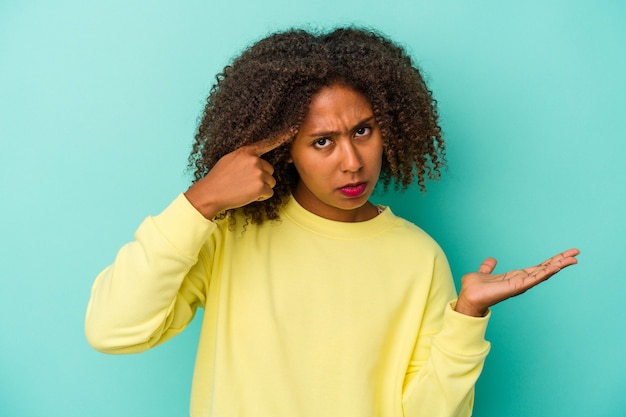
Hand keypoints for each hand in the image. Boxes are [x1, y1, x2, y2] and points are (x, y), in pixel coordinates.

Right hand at [184, 133, 291, 218]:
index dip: (282, 135)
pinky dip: (261, 197)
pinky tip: (247, 195)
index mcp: (247, 151)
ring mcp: (258, 173)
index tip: (294, 128)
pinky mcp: (260, 187)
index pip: (267, 142)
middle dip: (261, 178)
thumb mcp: (230, 159)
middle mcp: (255, 160)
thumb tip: (257, 158)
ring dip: (261, 188)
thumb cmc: (218, 178)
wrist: (210, 193)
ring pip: (271, 182)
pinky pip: (269, 193)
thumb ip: (245, 157)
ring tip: (245, 189)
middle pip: (270, 170)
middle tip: (245, 183)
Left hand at [454, 248, 579, 316]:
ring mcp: (520, 285)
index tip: (565, 255)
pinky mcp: (516, 287)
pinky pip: (534, 279)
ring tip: (573, 259)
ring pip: (543, 273)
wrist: (467, 297)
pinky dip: (545, 273)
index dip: (551, 261)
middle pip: (545, 269)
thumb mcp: (483, 273)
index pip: (537, 268)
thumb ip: (488, 267)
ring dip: (558, 265)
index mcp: (515, 277)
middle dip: (560, 261)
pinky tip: (556, 267)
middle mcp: (521, 281)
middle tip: (576, 253)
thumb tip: (491, 260)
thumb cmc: (474, 288)